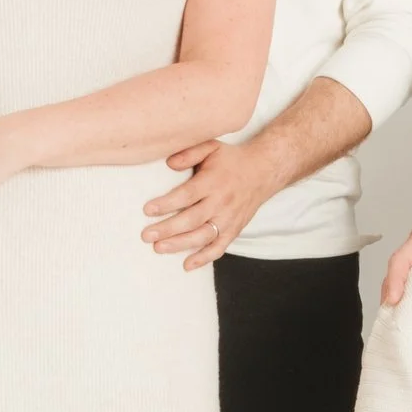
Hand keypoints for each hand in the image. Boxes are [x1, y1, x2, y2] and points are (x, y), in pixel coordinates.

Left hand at [143, 135, 281, 270]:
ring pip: (203, 236)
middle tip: (146, 235)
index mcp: (213, 182)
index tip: (147, 210)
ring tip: (159, 248)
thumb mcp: (212, 147)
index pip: (187, 195)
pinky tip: (187, 265)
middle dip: (168, 229)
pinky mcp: (234, 230)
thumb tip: (168, 163)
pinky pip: (219, 247)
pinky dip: (204, 258)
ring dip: (180, 244)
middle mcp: (221, 202)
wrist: (264, 171)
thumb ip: (190, 152)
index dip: (167, 204)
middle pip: (192, 219)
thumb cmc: (231, 160)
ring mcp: (229, 219)